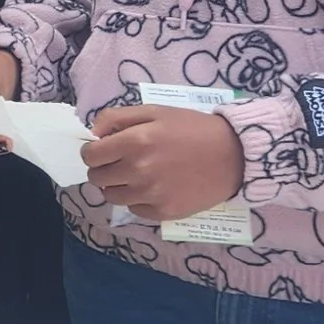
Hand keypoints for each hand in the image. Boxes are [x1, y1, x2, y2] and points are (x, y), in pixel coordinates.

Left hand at [81, 100, 244, 221]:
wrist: (233, 155)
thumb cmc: (192, 128)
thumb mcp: (155, 111)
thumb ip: (117, 118)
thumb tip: (92, 133)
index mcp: (134, 142)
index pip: (90, 155)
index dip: (92, 151)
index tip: (103, 149)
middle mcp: (138, 171)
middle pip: (97, 178)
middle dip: (103, 168)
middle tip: (120, 161)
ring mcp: (150, 195)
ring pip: (112, 197)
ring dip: (117, 186)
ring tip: (136, 174)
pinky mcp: (163, 213)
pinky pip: (134, 210)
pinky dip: (138, 200)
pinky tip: (154, 187)